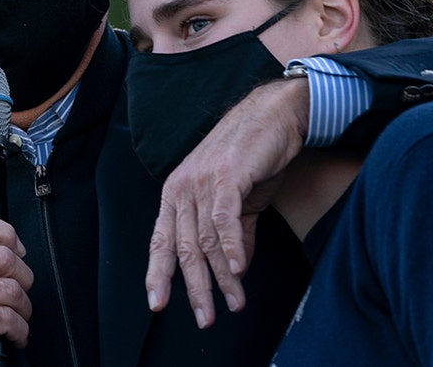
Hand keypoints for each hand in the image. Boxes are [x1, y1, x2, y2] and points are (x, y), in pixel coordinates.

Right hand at [0, 214, 33, 366]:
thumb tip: (7, 244)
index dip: (6, 234)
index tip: (17, 251)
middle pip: (3, 256)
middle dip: (23, 279)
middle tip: (18, 296)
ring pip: (11, 289)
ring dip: (22, 309)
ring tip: (14, 319)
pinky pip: (9, 317)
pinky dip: (19, 331)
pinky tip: (10, 335)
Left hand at [145, 78, 308, 326]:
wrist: (274, 114)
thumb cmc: (253, 155)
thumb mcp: (239, 200)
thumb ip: (234, 233)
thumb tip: (234, 269)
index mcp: (177, 193)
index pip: (161, 240)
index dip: (158, 274)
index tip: (157, 304)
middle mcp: (183, 188)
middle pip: (183, 248)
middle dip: (195, 288)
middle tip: (205, 318)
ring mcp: (203, 181)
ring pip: (205, 240)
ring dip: (223, 277)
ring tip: (235, 302)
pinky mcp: (227, 176)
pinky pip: (224, 220)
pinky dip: (231, 247)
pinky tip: (240, 270)